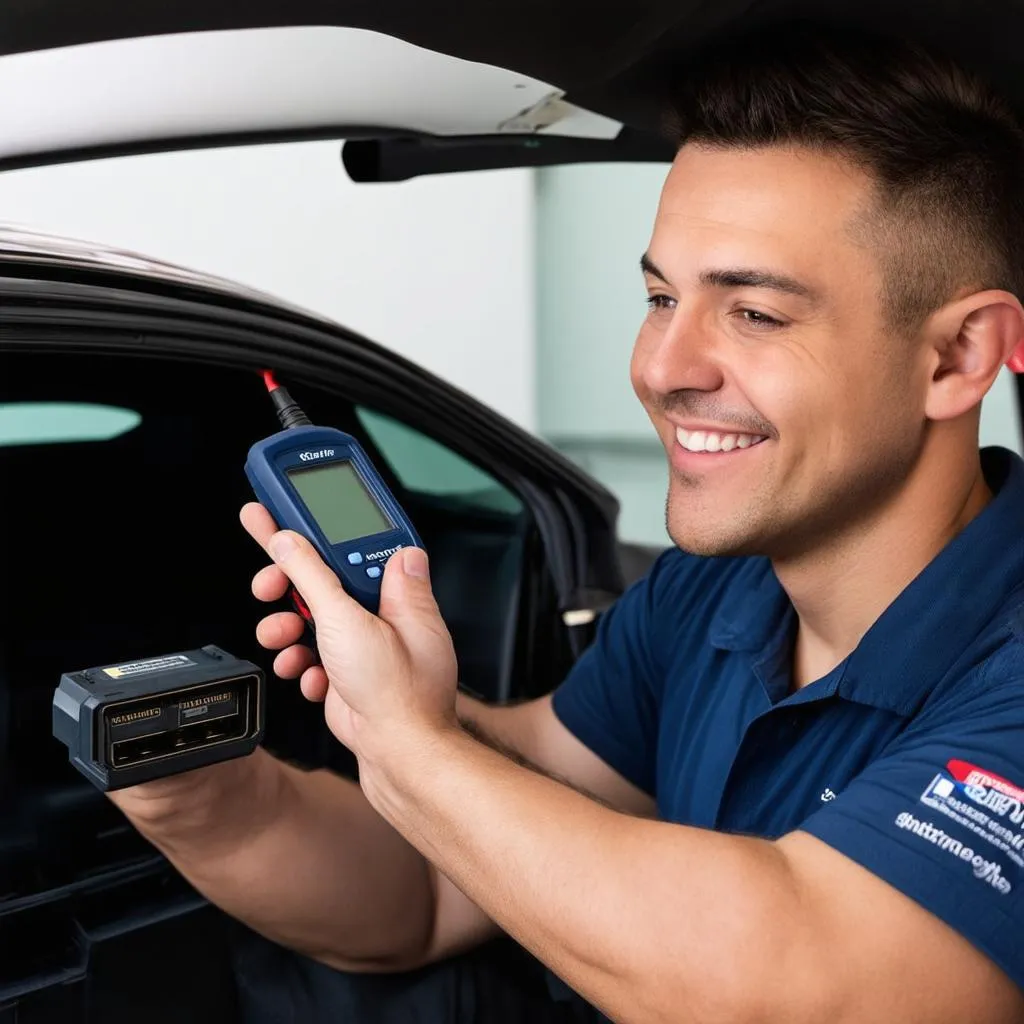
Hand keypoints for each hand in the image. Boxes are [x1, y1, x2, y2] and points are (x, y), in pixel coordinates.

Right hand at [240, 503, 458, 759]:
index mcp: (394, 589)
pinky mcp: (350, 673)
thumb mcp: (348, 621)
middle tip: (266, 585)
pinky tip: (310, 675)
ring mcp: (366, 644)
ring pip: (312, 620)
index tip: (278, 513)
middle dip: (288, 585)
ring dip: (288, 630)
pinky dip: (303, 664)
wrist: (399, 756)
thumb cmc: (397, 692)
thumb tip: (301, 538)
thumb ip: (317, 576)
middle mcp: (383, 612)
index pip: (348, 542)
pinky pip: (313, 656)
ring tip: (285, 641)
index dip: (310, 528)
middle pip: (323, 579)